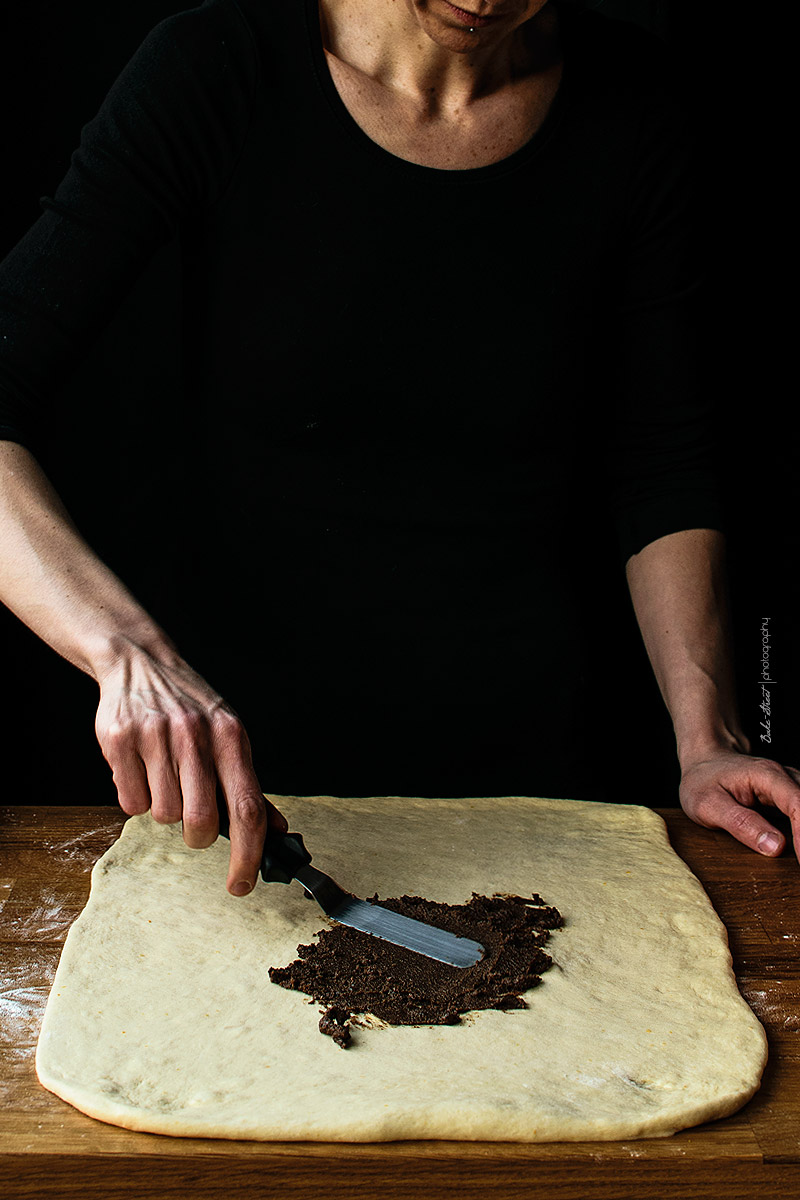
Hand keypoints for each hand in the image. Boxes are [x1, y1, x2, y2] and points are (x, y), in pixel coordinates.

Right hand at [94, 644, 287, 894]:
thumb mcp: (229, 737)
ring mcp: (156, 735)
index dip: (248, 855)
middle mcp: (196, 734)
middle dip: (198, 836)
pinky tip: (141, 770)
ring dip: (164, 809)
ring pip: (164, 815)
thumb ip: (248, 786)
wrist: (140, 663)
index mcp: (231, 736)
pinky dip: (136, 797)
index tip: (242, 885)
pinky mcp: (119, 739)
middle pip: (202, 822)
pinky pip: (130, 802)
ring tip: (164, 777)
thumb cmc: (192, 709)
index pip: (247, 809)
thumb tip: (277, 832)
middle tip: (193, 821)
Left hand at [679, 747, 799, 862]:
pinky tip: (796, 847)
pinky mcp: (790, 798)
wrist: (703, 761)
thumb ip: (741, 823)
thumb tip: (775, 847)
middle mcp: (785, 778)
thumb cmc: (703, 781)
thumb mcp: (708, 804)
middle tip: (797, 866)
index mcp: (767, 776)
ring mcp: (790, 786)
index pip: (798, 805)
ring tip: (797, 858)